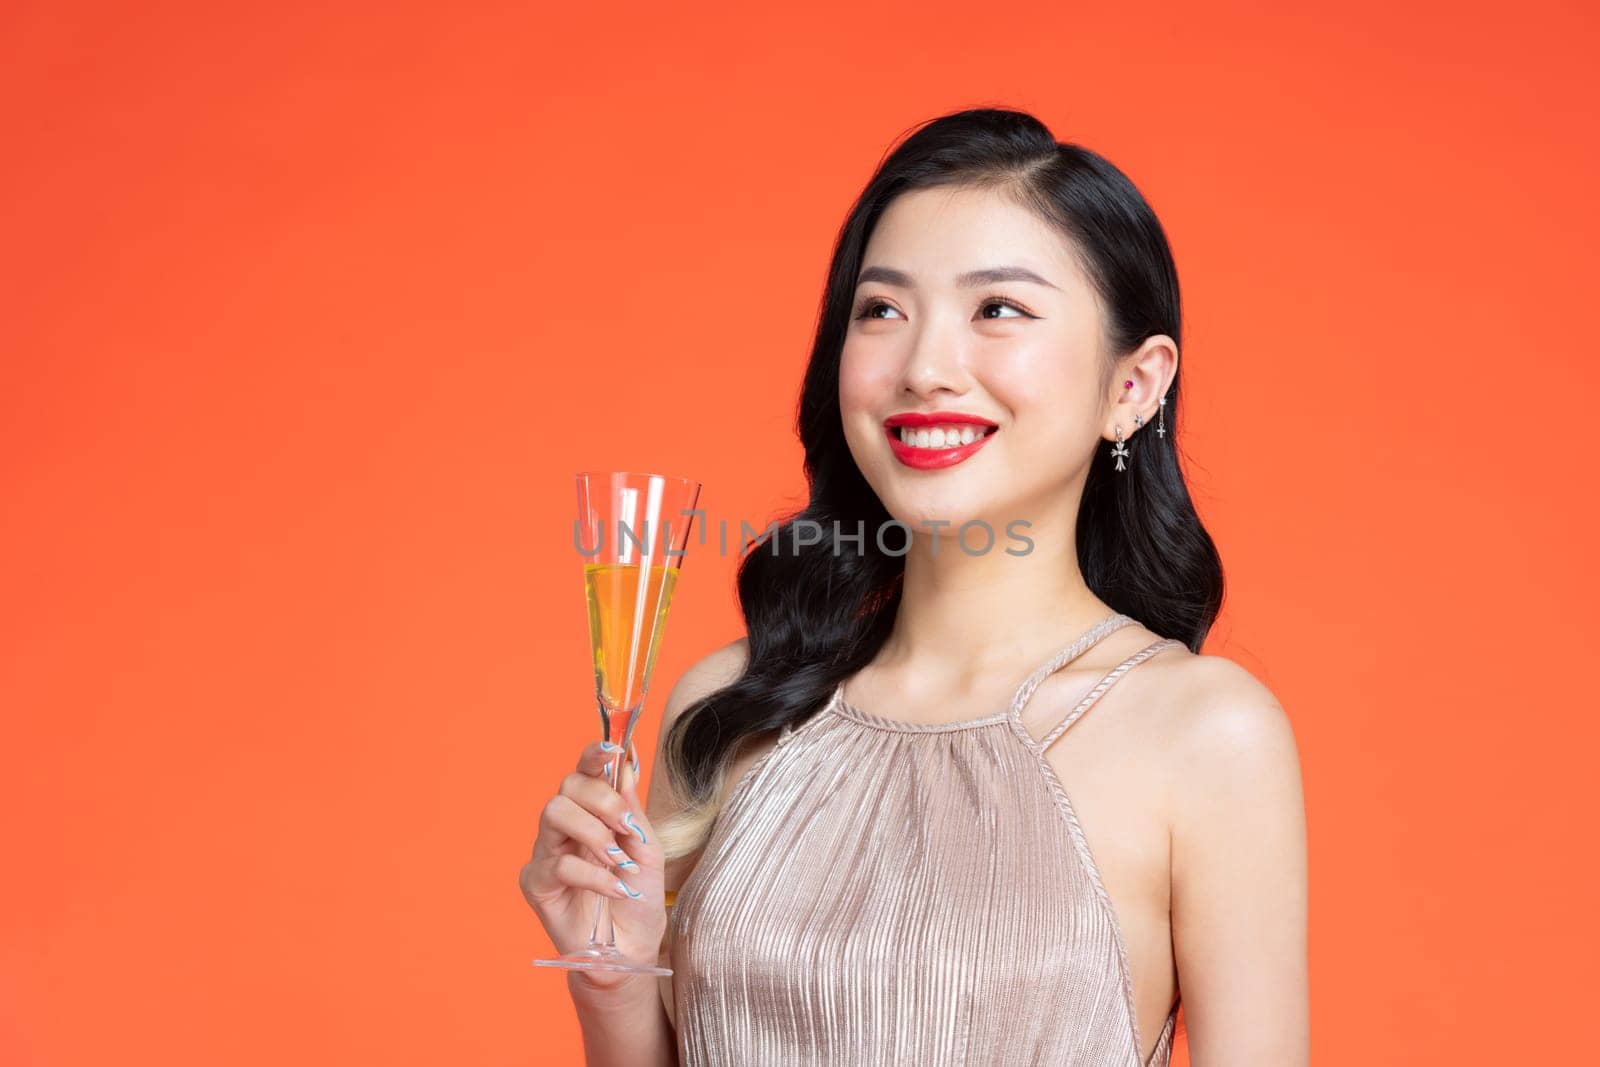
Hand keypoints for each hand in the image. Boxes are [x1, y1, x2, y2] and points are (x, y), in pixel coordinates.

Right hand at [519, 740, 666, 988]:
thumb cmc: (639, 897)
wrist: (632, 948)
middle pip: (567, 785)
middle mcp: (565, 827)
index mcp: (593, 812)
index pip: (585, 772)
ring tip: (618, 860)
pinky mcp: (537, 883)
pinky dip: (592, 874)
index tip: (612, 749)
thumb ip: (632, 811)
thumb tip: (626, 766)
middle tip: (627, 828)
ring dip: (593, 832)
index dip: (594, 755)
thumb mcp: (647, 851)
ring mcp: (547, 852)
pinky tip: (614, 889)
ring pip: (555, 813)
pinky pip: (556, 864)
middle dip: (602, 799)